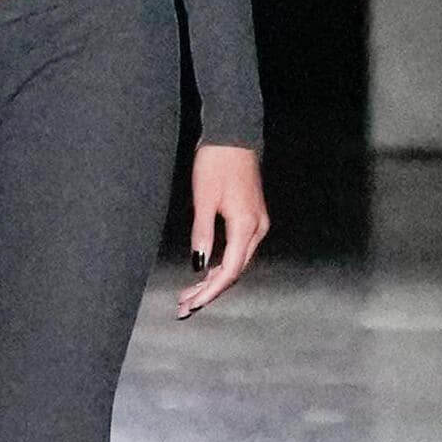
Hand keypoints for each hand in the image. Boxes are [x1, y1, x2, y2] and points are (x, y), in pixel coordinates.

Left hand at [177, 142, 268, 317]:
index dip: (211, 291)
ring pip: (237, 261)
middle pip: (234, 270)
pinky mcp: (251, 217)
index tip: (192, 304)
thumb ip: (203, 234)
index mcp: (246, 226)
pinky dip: (221, 264)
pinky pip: (238, 250)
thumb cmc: (217, 163)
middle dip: (210, 290)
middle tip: (184, 306)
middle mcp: (257, 228)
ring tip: (190, 294)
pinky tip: (205, 273)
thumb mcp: (204, 199)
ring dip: (214, 279)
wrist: (233, 136)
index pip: (229, 270)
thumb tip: (198, 265)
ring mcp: (257, 223)